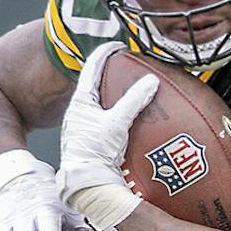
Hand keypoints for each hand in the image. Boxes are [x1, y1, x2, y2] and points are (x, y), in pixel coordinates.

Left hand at [56, 44, 156, 230]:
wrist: (87, 185)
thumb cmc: (94, 154)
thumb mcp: (116, 123)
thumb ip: (133, 100)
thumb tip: (151, 81)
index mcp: (80, 102)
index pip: (92, 66)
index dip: (106, 52)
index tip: (119, 45)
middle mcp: (79, 112)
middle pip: (96, 82)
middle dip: (111, 72)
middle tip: (127, 64)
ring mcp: (85, 125)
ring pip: (101, 101)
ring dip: (115, 93)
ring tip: (131, 87)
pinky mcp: (92, 139)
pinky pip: (107, 117)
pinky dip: (118, 110)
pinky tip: (130, 115)